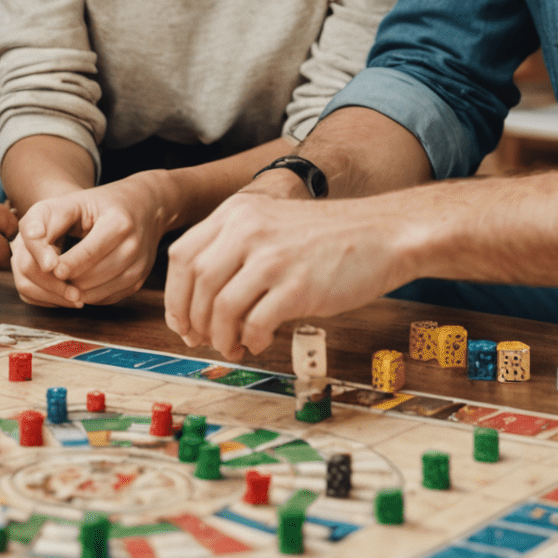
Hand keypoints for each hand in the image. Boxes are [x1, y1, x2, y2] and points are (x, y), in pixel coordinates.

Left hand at [12, 173, 175, 308]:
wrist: (143, 207)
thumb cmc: (99, 203)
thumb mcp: (72, 201)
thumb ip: (47, 219)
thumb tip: (33, 244)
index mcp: (119, 224)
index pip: (85, 255)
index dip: (62, 264)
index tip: (48, 266)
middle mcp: (134, 248)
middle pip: (87, 279)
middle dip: (61, 280)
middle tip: (47, 271)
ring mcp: (139, 268)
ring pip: (94, 294)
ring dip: (70, 289)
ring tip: (59, 274)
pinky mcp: (138, 283)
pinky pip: (104, 300)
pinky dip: (85, 294)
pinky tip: (77, 279)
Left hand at [164, 191, 411, 359]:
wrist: (381, 232)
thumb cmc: (327, 236)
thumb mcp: (270, 223)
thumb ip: (235, 249)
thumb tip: (201, 301)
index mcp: (236, 212)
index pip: (182, 255)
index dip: (176, 294)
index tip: (181, 319)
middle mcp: (248, 229)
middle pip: (196, 283)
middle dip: (193, 320)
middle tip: (201, 340)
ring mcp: (272, 258)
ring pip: (221, 307)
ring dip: (220, 335)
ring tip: (232, 345)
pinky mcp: (298, 287)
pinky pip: (255, 323)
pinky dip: (250, 339)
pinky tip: (258, 341)